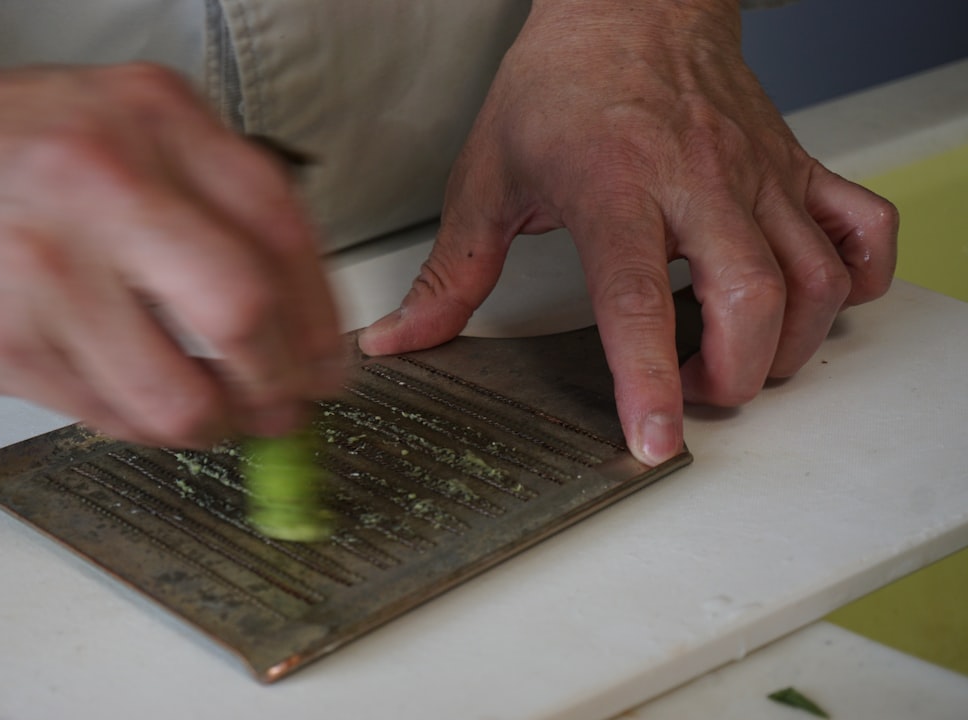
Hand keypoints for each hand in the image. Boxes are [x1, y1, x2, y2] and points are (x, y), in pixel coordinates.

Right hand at [0, 35, 342, 446]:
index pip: (281, 230)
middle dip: (281, 383)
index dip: (320, 317)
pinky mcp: (0, 346)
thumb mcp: (145, 125)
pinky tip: (146, 398)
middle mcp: (102, 188)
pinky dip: (147, 424)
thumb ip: (229, 199)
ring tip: (218, 415)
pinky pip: (110, 419)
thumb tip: (304, 317)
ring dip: (218, 425)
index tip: (328, 364)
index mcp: (156, 122)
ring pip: (176, 398)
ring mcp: (45, 273)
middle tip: (286, 406)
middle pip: (241, 314)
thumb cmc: (31, 144)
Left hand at [357, 0, 896, 463]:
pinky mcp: (794, 167)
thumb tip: (402, 340)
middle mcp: (696, 181)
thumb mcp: (486, 177)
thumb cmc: (559, 83)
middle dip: (731, 379)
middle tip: (688, 392)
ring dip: (785, 348)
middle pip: (751, 301)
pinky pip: (861, 228)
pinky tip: (809, 303)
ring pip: (814, 280)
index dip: (648, 380)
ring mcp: (756, 174)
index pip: (636, 298)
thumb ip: (450, 274)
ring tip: (732, 358)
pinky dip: (854, 281)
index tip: (654, 441)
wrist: (629, 3)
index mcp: (612, 185)